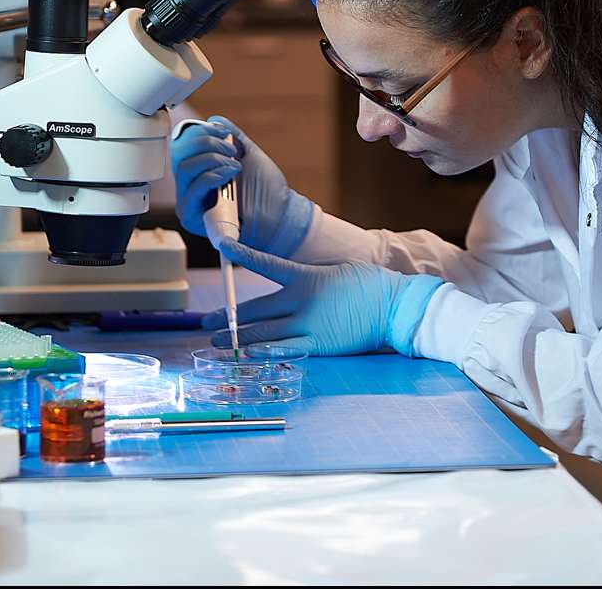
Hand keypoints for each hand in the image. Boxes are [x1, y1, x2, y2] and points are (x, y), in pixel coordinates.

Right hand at [172, 116, 314, 258]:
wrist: (280, 216)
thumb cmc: (266, 191)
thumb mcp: (248, 156)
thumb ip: (232, 138)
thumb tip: (215, 120)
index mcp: (200, 171)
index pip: (184, 146)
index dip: (200, 133)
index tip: (223, 131)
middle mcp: (190, 186)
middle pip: (181, 155)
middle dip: (206, 144)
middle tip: (232, 150)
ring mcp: (189, 202)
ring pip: (184, 170)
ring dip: (211, 160)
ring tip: (235, 165)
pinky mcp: (192, 217)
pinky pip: (192, 191)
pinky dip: (211, 177)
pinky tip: (229, 174)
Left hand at [202, 238, 441, 356]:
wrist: (395, 307)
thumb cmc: (371, 286)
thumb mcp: (336, 270)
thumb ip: (309, 277)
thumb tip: (289, 283)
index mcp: (305, 278)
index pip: (265, 263)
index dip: (241, 254)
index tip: (222, 247)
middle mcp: (300, 302)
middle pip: (255, 309)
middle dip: (228, 316)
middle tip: (206, 322)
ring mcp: (308, 326)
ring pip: (263, 333)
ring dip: (236, 338)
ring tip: (217, 342)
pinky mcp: (318, 345)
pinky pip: (284, 350)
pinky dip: (262, 352)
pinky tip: (244, 354)